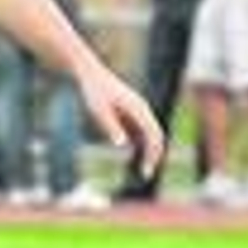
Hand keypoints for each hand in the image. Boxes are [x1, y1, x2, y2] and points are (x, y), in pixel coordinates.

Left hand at [76, 61, 164, 178]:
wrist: (90, 73)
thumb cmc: (93, 91)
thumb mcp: (98, 110)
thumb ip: (110, 126)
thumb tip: (122, 144)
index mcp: (137, 108)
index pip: (153, 134)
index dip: (152, 153)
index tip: (145, 170)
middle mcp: (143, 108)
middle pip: (157, 134)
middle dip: (154, 155)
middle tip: (145, 174)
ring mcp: (139, 108)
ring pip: (152, 132)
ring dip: (151, 150)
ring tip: (144, 169)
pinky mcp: (133, 110)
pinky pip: (144, 129)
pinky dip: (145, 143)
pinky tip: (138, 155)